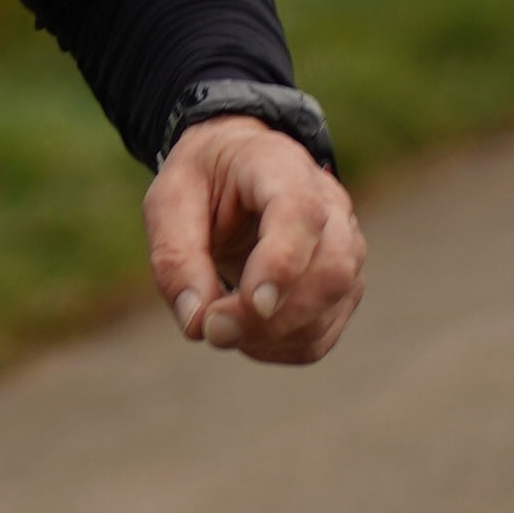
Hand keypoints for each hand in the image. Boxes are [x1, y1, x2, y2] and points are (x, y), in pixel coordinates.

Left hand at [146, 118, 365, 362]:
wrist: (232, 173)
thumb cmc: (201, 183)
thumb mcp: (169, 202)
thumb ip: (176, 257)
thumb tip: (196, 323)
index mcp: (280, 165)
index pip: (301, 213)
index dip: (283, 263)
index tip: (254, 304)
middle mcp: (328, 203)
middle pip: (332, 268)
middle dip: (275, 316)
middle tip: (214, 328)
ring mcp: (344, 246)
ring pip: (332, 306)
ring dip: (273, 335)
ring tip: (219, 325)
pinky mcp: (341, 286)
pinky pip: (322, 334)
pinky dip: (281, 347)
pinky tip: (245, 334)